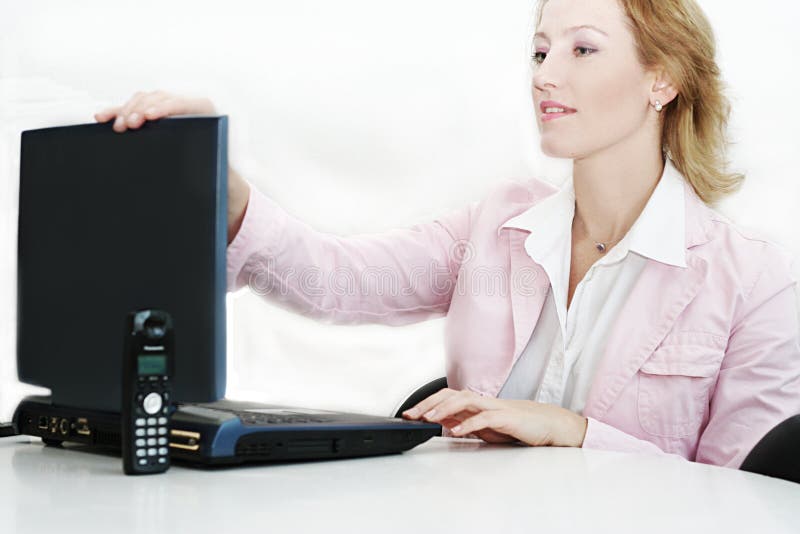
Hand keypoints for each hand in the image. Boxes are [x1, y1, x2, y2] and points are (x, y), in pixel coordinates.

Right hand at [94, 91, 250, 243]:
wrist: (218, 174)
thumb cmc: (219, 173)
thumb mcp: (218, 172)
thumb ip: (215, 172)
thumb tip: (213, 177)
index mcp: (208, 115)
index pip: (186, 103)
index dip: (167, 106)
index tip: (150, 115)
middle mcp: (188, 107)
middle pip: (160, 98)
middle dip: (142, 108)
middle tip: (130, 124)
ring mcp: (169, 109)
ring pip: (144, 100)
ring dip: (127, 110)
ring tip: (119, 126)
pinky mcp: (154, 115)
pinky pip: (134, 108)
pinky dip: (118, 112)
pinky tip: (103, 118)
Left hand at [401, 388, 587, 446]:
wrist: (549, 425)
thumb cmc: (517, 425)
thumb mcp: (483, 426)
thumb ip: (463, 421)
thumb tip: (439, 421)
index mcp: (475, 404)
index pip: (445, 398)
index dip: (425, 404)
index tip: (407, 415)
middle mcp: (482, 401)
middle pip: (450, 395)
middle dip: (427, 404)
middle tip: (409, 416)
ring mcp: (494, 407)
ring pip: (464, 400)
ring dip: (443, 409)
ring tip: (427, 419)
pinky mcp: (507, 417)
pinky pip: (485, 417)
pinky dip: (469, 423)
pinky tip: (456, 431)